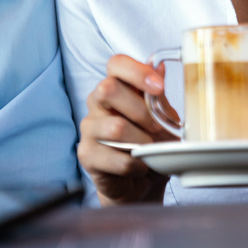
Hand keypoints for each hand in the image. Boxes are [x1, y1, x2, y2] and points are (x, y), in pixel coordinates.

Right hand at [77, 54, 176, 205]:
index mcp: (116, 87)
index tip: (159, 86)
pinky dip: (135, 164)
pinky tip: (140, 166)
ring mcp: (88, 129)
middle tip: (156, 126)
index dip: (137, 71)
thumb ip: (157, 96)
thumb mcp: (161, 119)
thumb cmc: (149, 145)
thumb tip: (159, 66)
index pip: (116, 64)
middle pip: (107, 89)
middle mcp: (97, 104)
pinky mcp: (86, 155)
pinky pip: (113, 157)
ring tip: (150, 150)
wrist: (140, 184)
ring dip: (141, 141)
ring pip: (114, 127)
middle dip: (140, 110)